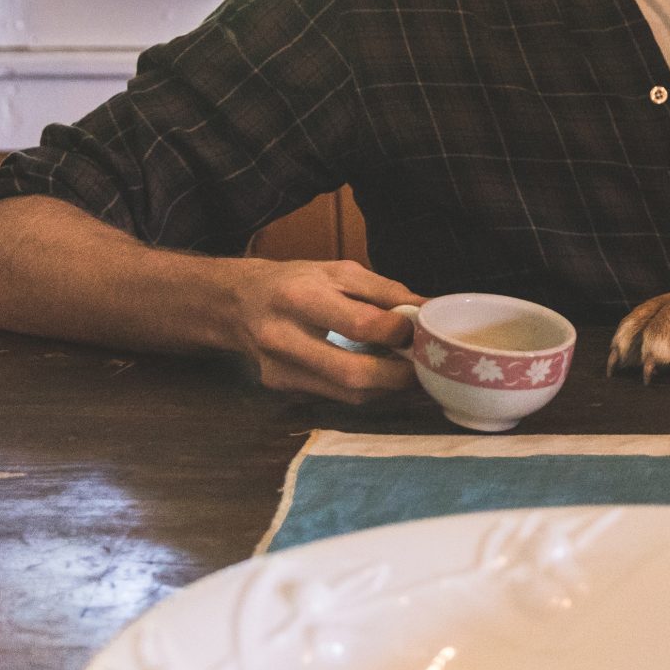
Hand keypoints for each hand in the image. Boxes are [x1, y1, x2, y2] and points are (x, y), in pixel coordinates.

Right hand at [219, 258, 424, 404]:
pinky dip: (364, 389)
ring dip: (386, 388)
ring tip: (407, 370)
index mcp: (300, 298)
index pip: (361, 325)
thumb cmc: (298, 281)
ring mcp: (279, 370)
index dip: (399, 333)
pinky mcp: (281, 388)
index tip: (422, 331)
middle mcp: (283, 338)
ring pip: (347, 395)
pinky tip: (377, 374)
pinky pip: (334, 397)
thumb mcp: (341, 272)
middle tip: (425, 365)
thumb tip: (430, 310)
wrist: (239, 302)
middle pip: (353, 374)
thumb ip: (387, 292)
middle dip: (399, 376)